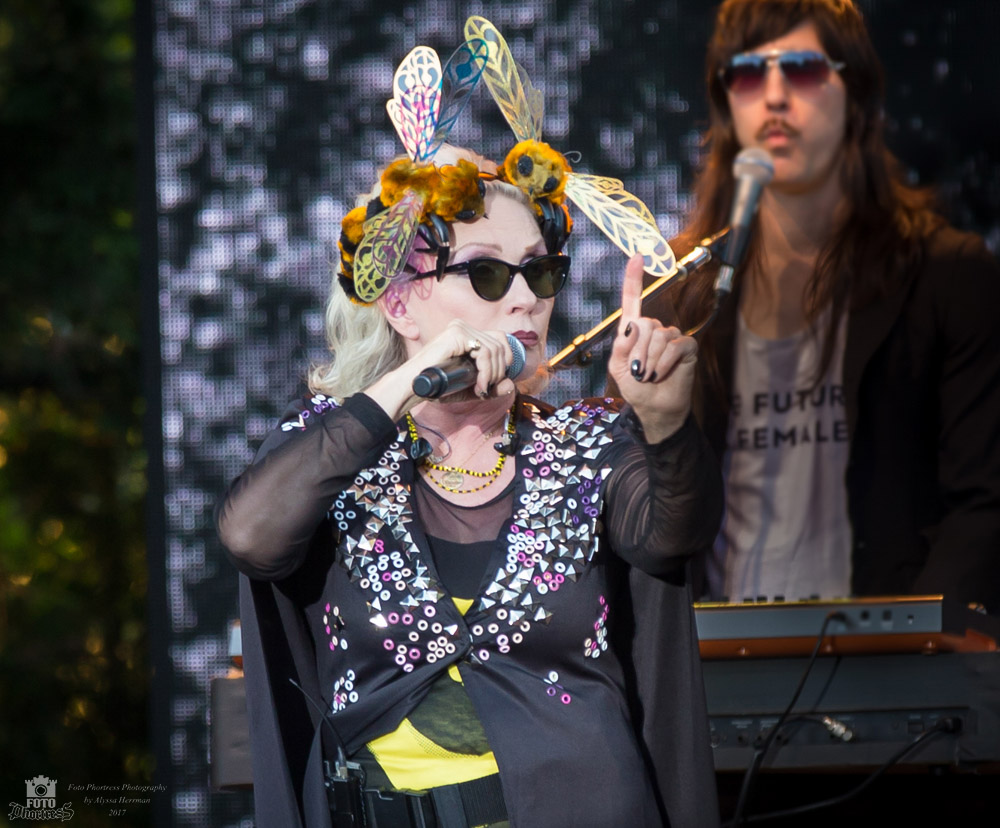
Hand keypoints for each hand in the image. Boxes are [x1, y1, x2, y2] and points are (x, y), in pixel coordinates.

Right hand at [367, 319, 514, 419]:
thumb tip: (511, 384)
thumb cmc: (439, 387)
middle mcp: (463, 327)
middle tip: (486, 388)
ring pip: (494, 349)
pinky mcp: (457, 334)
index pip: (500, 339)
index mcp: (466, 334)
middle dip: (498, 370)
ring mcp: (460, 328)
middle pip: (500, 343)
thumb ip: (491, 387)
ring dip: (492, 374)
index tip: (494, 381)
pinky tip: (478, 385)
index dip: (505, 360)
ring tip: (481, 389)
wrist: (416, 387)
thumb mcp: (471, 388)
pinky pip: (484, 351)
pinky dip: (486, 371)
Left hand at [607, 254, 697, 442]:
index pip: (633, 300)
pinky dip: (663, 363)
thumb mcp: (617, 367)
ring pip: (658, 336)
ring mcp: (672, 337)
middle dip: (637, 351)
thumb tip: (633, 325)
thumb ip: (620, 345)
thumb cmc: (635, 388)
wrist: (654, 408)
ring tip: (647, 376)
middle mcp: (654, 329)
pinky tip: (659, 375)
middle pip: (644, 324)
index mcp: (634, 330)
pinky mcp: (687, 347)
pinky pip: (674, 346)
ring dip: (648, 360)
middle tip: (638, 371)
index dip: (633, 279)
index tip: (637, 256)